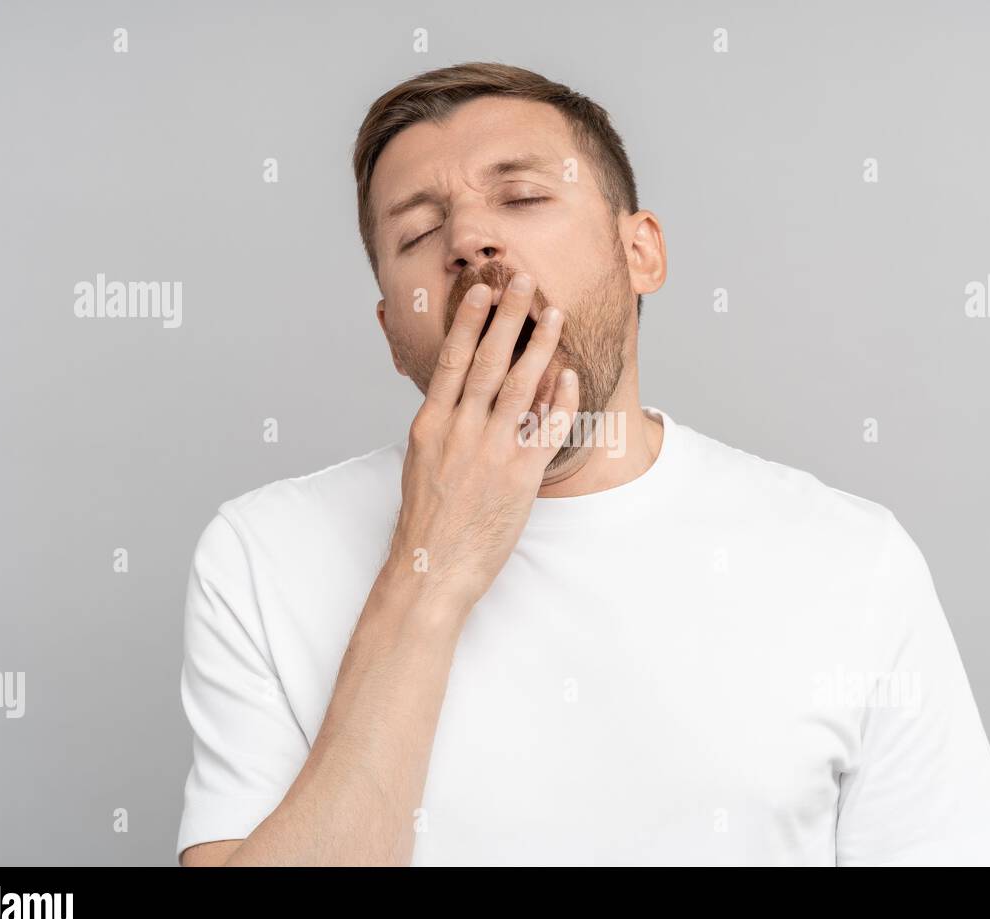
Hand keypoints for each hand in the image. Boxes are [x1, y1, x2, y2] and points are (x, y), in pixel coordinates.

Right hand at [387, 271, 579, 610]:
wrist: (431, 568)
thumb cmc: (426, 518)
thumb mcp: (419, 460)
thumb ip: (439, 422)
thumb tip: (455, 390)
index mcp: (431, 424)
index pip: (452, 360)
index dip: (469, 321)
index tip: (483, 290)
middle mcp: (460, 431)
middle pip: (487, 360)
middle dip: (509, 316)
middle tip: (524, 280)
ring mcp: (491, 452)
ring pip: (520, 386)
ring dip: (541, 346)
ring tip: (556, 314)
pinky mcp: (520, 476)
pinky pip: (547, 428)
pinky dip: (561, 399)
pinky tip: (570, 375)